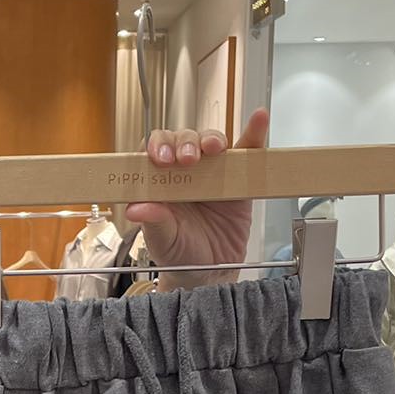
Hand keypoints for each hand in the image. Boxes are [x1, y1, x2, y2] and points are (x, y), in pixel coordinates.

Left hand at [126, 108, 269, 291]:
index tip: (160, 158)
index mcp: (159, 182)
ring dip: (210, 140)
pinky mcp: (238, 178)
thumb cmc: (179, 253)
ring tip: (211, 149)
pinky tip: (258, 120)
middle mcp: (184, 172)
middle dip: (183, 143)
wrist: (210, 273)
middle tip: (187, 159)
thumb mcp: (162, 240)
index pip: (152, 151)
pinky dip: (254, 134)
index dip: (155, 147)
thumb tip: (136, 209)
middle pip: (182, 140)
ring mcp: (211, 172)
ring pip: (209, 141)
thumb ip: (153, 222)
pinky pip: (246, 151)